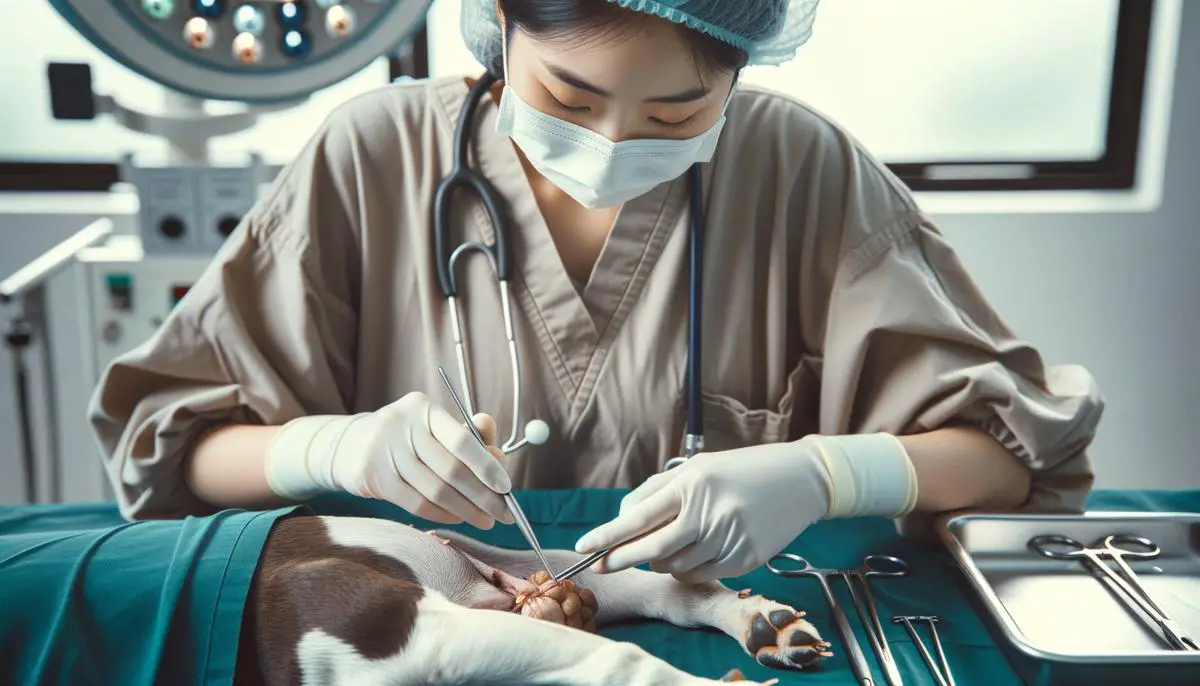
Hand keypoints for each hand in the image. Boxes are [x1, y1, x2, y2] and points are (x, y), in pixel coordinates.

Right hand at [266, 392, 515, 528]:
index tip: (507, 487)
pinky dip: (443, 515)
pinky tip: (458, 518)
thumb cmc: (408, 438)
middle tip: (503, 513)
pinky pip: (417, 504)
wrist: (352, 446)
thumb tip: (498, 454)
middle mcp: (401, 425)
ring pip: (436, 491)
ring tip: (485, 520)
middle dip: (483, 496)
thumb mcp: (435, 427)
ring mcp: (384, 451)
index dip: (487, 466)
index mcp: (422, 407)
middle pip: (451, 469)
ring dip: (466, 511)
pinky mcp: (373, 477)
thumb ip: (469, 436)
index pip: (461, 439)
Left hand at [573, 440, 831, 582]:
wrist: (802, 480)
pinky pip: (699, 574)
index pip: (639, 517)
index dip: (608, 536)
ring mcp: (729, 540)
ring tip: (664, 545)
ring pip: (674, 567)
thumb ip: (657, 492)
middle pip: (652, 550)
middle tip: (601, 564)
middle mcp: (709, 514)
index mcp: (693, 484)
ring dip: (657, 562)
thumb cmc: (742, 469)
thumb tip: (623, 520)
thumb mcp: (698, 467)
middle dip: (620, 559)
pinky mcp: (745, 560)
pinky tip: (690, 552)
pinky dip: (684, 568)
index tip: (584, 547)